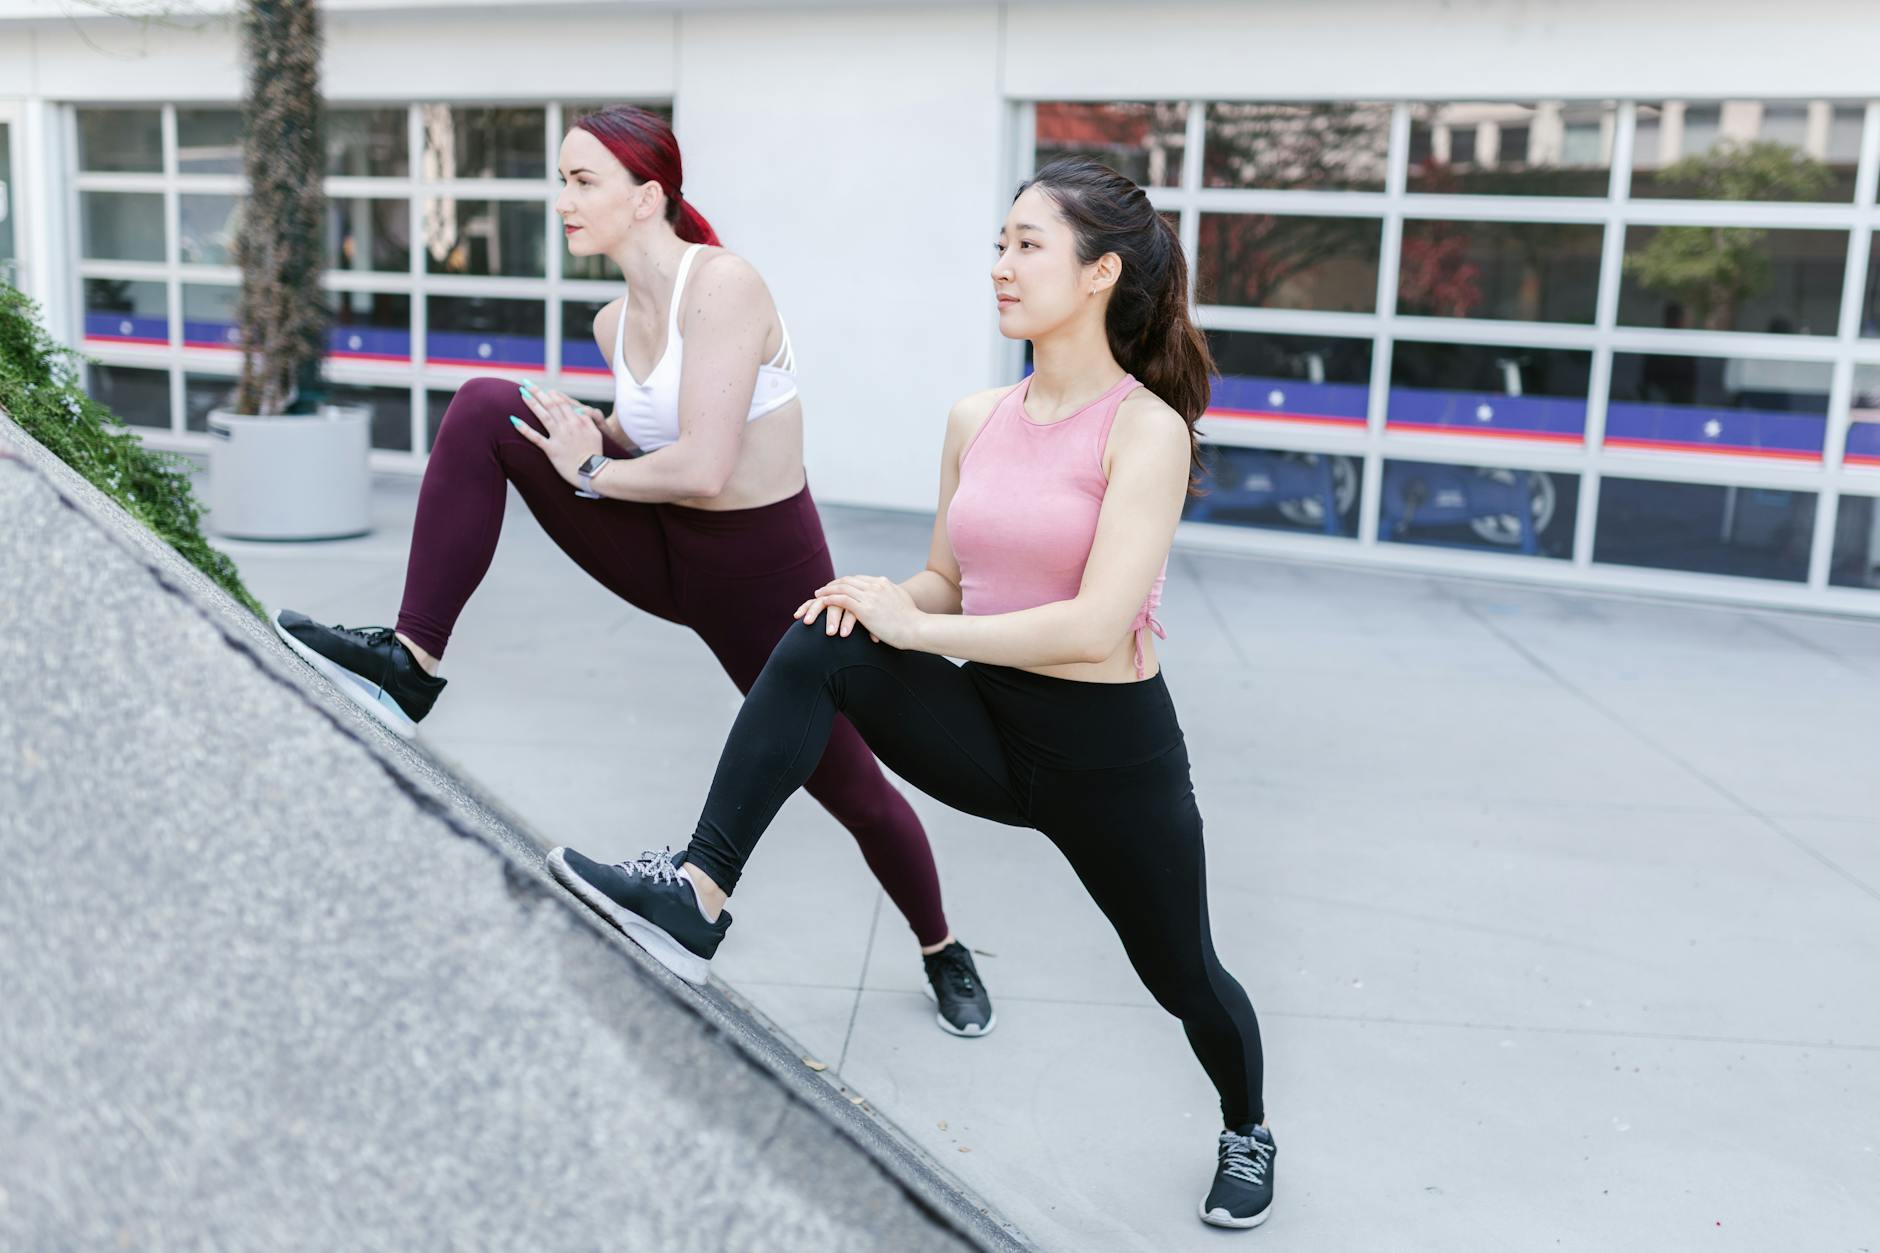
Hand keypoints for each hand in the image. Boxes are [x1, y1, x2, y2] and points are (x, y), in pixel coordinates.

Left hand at [511, 382, 603, 484]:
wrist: (593, 472)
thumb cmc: (595, 454)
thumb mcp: (596, 434)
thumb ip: (587, 420)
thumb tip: (578, 410)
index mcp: (577, 421)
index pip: (563, 403)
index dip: (553, 395)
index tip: (545, 390)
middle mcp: (567, 426)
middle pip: (550, 405)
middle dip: (538, 392)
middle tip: (527, 383)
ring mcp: (558, 437)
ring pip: (543, 416)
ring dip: (532, 403)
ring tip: (521, 393)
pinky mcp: (551, 449)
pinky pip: (535, 438)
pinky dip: (524, 429)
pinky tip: (514, 420)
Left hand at [793, 575, 923, 649]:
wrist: (918, 628)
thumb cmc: (912, 621)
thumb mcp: (902, 602)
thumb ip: (892, 597)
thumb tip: (890, 599)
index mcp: (884, 583)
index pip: (859, 579)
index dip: (845, 582)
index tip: (836, 587)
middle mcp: (876, 585)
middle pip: (848, 580)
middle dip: (833, 584)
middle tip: (822, 589)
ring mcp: (870, 596)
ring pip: (842, 587)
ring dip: (827, 590)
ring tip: (817, 595)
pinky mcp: (865, 609)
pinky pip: (842, 600)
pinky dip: (830, 599)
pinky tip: (821, 602)